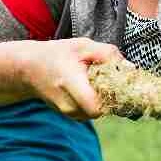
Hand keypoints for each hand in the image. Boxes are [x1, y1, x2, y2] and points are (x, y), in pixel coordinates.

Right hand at [1, 37, 122, 119]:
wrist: (28, 68)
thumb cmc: (58, 54)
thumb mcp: (83, 46)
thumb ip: (108, 55)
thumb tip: (131, 69)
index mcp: (69, 84)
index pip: (96, 107)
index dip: (110, 99)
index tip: (113, 84)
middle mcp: (66, 104)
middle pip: (99, 111)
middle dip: (107, 98)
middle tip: (105, 80)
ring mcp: (66, 112)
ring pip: (94, 113)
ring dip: (99, 100)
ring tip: (91, 81)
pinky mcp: (67, 114)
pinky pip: (87, 112)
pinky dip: (92, 102)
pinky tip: (86, 87)